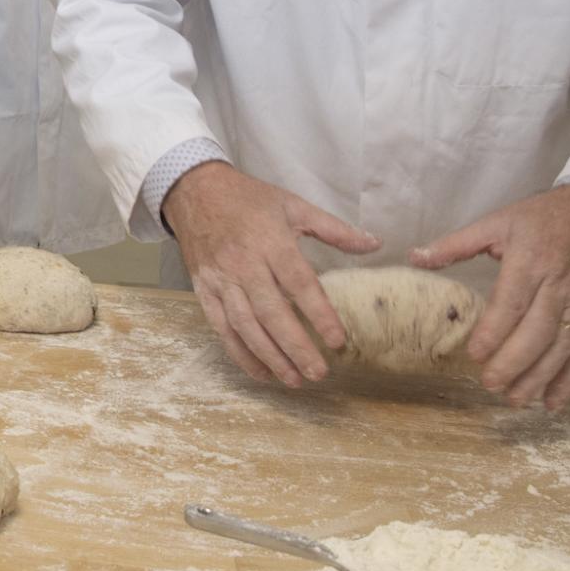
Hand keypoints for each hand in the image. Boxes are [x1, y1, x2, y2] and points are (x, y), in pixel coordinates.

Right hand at [164, 162, 380, 387]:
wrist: (194, 190)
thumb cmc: (248, 198)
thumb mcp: (293, 205)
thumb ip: (334, 229)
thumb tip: (375, 244)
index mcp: (270, 241)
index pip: (298, 283)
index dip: (319, 314)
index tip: (338, 341)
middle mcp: (244, 264)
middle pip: (271, 312)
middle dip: (295, 346)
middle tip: (319, 372)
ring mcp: (220, 279)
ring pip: (245, 324)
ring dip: (269, 355)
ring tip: (294, 380)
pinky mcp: (203, 289)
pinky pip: (220, 326)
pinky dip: (239, 352)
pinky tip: (260, 372)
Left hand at [409, 186, 569, 411]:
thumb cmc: (543, 218)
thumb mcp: (498, 220)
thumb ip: (457, 243)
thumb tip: (415, 257)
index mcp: (530, 261)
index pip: (512, 302)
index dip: (494, 331)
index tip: (474, 354)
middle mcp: (559, 287)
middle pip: (538, 332)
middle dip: (514, 362)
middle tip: (489, 384)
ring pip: (561, 348)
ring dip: (540, 378)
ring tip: (515, 399)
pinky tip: (552, 403)